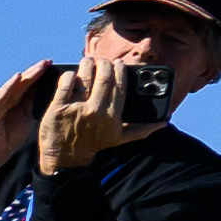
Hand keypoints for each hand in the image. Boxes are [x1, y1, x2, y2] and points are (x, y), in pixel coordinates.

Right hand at [0, 65, 55, 190]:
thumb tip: (51, 93)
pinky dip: (9, 87)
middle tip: (48, 61)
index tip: (52, 64)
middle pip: (21, 82)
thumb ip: (32, 105)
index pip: (26, 85)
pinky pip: (0, 97)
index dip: (39, 75)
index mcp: (10, 100)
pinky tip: (18, 78)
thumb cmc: (6, 139)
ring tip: (40, 66)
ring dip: (27, 76)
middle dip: (35, 71)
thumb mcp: (25, 119)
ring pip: (13, 86)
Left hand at [37, 42, 158, 178]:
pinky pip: (64, 86)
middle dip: (105, 65)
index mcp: (112, 116)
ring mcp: (75, 109)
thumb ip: (143, 128)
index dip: (120, 71)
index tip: (119, 64)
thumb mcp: (120, 138)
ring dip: (87, 65)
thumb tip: (164, 123)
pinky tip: (71, 73)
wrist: (66, 159)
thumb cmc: (95, 145)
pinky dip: (68, 76)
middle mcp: (94, 111)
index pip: (120, 85)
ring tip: (88, 61)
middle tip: (103, 61)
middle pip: (103, 78)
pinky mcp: (56, 109)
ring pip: (84, 78)